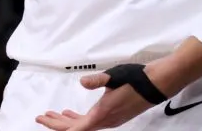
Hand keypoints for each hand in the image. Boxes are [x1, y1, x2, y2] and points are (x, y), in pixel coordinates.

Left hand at [34, 38, 201, 130]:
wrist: (160, 83)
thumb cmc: (138, 79)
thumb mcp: (115, 76)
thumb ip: (97, 81)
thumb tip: (82, 82)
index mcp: (103, 114)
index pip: (75, 129)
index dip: (57, 126)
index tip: (43, 119)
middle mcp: (106, 121)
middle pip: (76, 129)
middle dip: (57, 124)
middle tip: (41, 116)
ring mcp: (111, 120)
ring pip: (84, 125)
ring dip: (67, 121)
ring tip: (54, 114)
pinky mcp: (115, 115)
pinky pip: (91, 121)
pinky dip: (79, 118)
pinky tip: (72, 111)